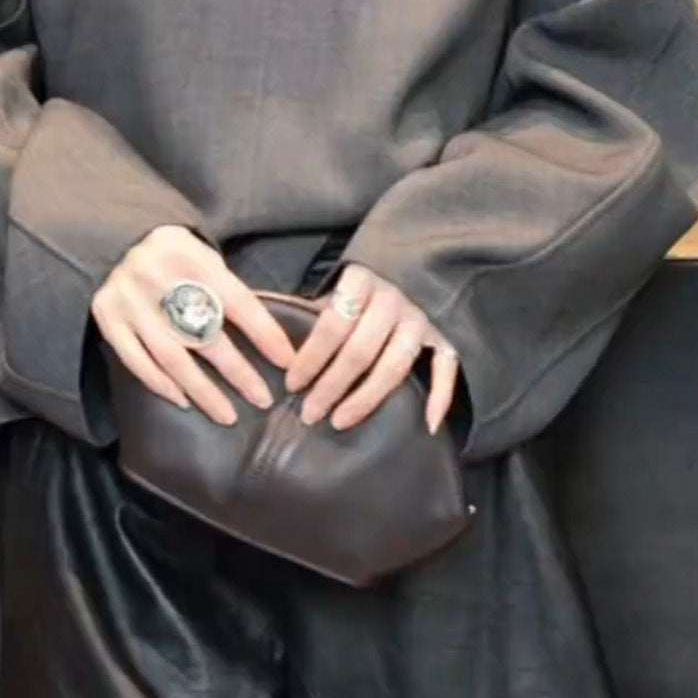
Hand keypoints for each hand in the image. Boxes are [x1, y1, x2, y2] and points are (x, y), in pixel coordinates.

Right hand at [90, 224, 296, 425]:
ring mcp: (130, 300)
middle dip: (238, 371)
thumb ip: (224, 288)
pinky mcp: (107, 317)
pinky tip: (184, 400)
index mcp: (191, 257)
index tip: (287, 362)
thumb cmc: (172, 252)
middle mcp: (158, 278)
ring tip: (227, 415)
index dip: (265, 334)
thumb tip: (265, 336)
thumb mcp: (201, 255)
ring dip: (202, 391)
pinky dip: (161, 384)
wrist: (114, 238)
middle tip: (262, 399)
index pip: (237, 302)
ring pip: (172, 356)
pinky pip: (136, 360)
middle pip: (205, 334)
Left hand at [283, 263, 460, 434]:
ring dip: (367, 398)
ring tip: (339, 422)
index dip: (311, 357)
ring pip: (396, 364)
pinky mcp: (443, 336)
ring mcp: (420, 318)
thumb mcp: (327, 291)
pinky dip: (440, 397)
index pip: (332, 324)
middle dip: (331, 386)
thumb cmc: (353, 293)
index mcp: (360, 281)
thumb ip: (296, 306)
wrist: (404, 272)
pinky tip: (427, 425)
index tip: (292, 384)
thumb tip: (251, 308)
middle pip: (360, 350)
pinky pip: (446, 368)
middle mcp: (393, 298)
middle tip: (309, 413)